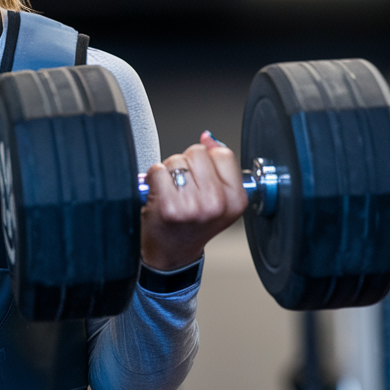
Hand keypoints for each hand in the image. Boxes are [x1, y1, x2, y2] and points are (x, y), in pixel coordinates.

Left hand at [140, 131, 247, 271]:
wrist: (172, 252)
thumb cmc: (191, 224)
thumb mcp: (217, 197)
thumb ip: (217, 165)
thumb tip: (208, 137)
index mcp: (236, 199)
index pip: (222, 154)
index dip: (206, 161)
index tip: (202, 179)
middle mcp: (217, 203)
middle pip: (197, 152)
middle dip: (186, 164)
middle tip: (184, 188)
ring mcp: (193, 205)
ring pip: (176, 160)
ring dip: (168, 172)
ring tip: (172, 193)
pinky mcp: (169, 206)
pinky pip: (158, 170)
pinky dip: (152, 179)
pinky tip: (159, 196)